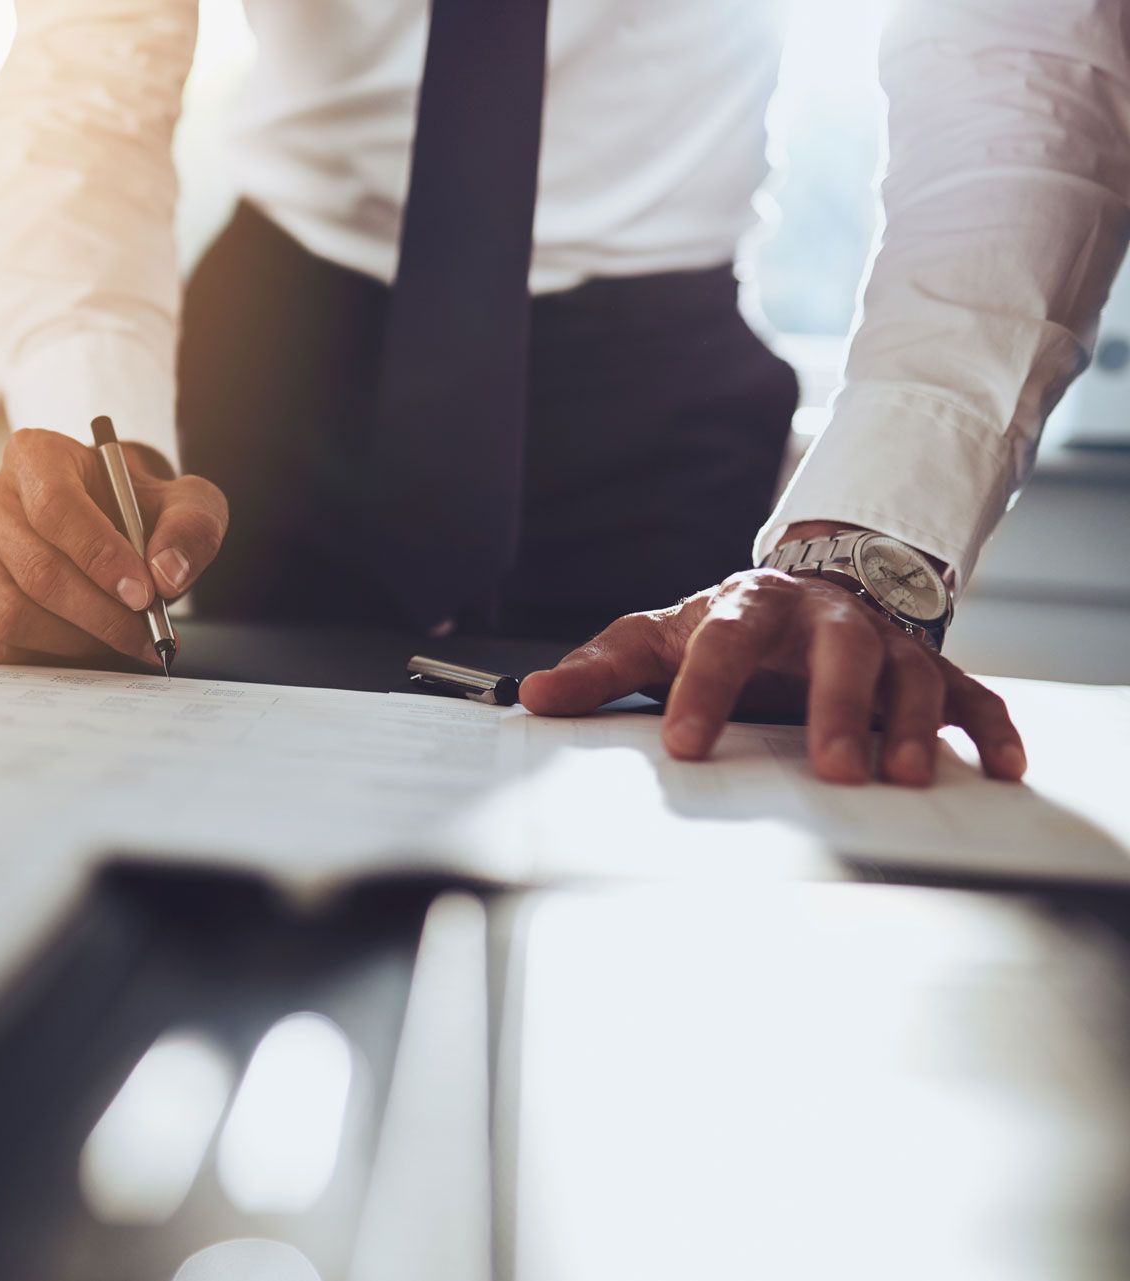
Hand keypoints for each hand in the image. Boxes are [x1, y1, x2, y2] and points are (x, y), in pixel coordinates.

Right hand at [0, 428, 228, 664]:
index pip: (55, 508)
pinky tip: (75, 651)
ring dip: (74, 643)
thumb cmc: (139, 514)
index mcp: (34, 456)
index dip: (100, 557)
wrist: (108, 531)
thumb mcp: (185, 504)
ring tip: (117, 641)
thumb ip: (191, 528)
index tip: (144, 595)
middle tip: (146, 635)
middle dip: (100, 615)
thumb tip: (167, 575)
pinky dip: (35, 661)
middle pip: (36, 571)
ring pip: (9, 615)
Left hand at [519, 569, 1026, 786]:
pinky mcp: (931, 671)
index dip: (704, 690)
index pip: (723, 642)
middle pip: (836, 651)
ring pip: (909, 675)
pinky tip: (1001, 768)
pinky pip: (971, 696)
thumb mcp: (658, 638)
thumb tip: (530, 697)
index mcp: (749, 609)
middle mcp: (824, 620)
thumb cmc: (726, 628)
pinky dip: (989, 729)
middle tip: (831, 770)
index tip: (685, 746)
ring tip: (902, 777)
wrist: (810, 587)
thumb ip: (601, 670)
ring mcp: (884, 644)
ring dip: (910, 724)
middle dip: (834, 707)